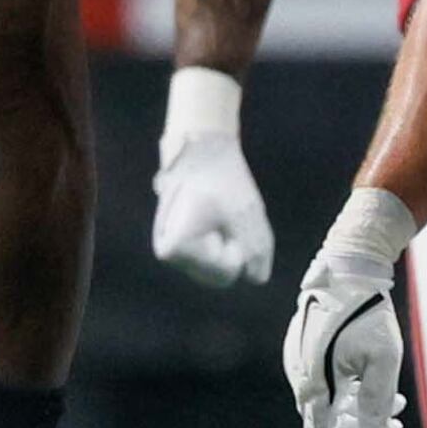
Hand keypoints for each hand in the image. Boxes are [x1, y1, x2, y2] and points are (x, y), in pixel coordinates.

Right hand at [151, 67, 273, 287]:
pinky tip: (221, 218)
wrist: (202, 149)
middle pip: (219, 278)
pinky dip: (227, 243)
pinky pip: (217, 258)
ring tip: (222, 215)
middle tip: (227, 218)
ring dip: (230, 246)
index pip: (223, 275)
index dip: (235, 249)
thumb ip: (257, 253)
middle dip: (233, 251)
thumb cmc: (222, 180)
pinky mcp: (184, 243)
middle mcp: (169, 254)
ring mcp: (175, 249)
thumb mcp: (247, 216)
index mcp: (173, 248)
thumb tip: (255, 276)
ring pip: (218, 270)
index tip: (225, 220)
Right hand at [282, 190, 414, 427]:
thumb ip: (376, 407)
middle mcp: (301, 378)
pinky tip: (374, 383)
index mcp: (316, 386)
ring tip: (394, 407)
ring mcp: (300, 363)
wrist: (346, 268)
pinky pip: (326, 382)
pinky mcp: (305, 349)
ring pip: (331, 401)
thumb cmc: (368, 313)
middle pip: (329, 422)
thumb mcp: (383, 362)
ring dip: (360, 409)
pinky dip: (350, 391)